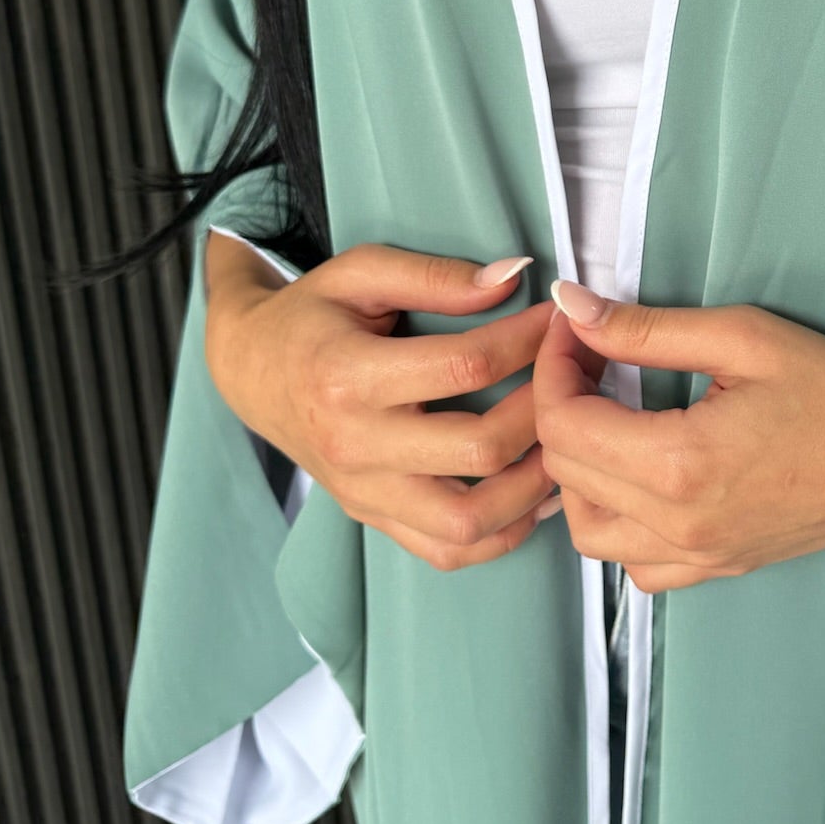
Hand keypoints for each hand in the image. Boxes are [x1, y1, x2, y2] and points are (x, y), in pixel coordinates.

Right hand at [204, 234, 562, 569]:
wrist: (251, 372)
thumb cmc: (314, 315)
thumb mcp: (361, 272)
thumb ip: (437, 275)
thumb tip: (515, 276)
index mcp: (348, 376)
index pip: (466, 366)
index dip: (529, 341)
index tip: (560, 320)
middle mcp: (355, 445)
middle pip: (478, 449)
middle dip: (544, 411)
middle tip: (573, 380)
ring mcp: (365, 493)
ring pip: (469, 520)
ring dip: (532, 486)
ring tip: (562, 442)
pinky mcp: (374, 519)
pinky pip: (449, 551)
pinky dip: (503, 533)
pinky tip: (533, 491)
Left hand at [532, 280, 824, 592]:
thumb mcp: (742, 338)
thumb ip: (646, 328)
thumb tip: (573, 307)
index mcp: (680, 464)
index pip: (564, 423)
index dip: (553, 368)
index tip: (573, 331)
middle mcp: (678, 524)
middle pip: (565, 472)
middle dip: (560, 404)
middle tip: (591, 357)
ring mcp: (697, 555)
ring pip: (586, 529)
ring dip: (578, 472)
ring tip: (606, 418)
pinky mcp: (716, 567)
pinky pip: (633, 564)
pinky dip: (616, 523)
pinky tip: (638, 477)